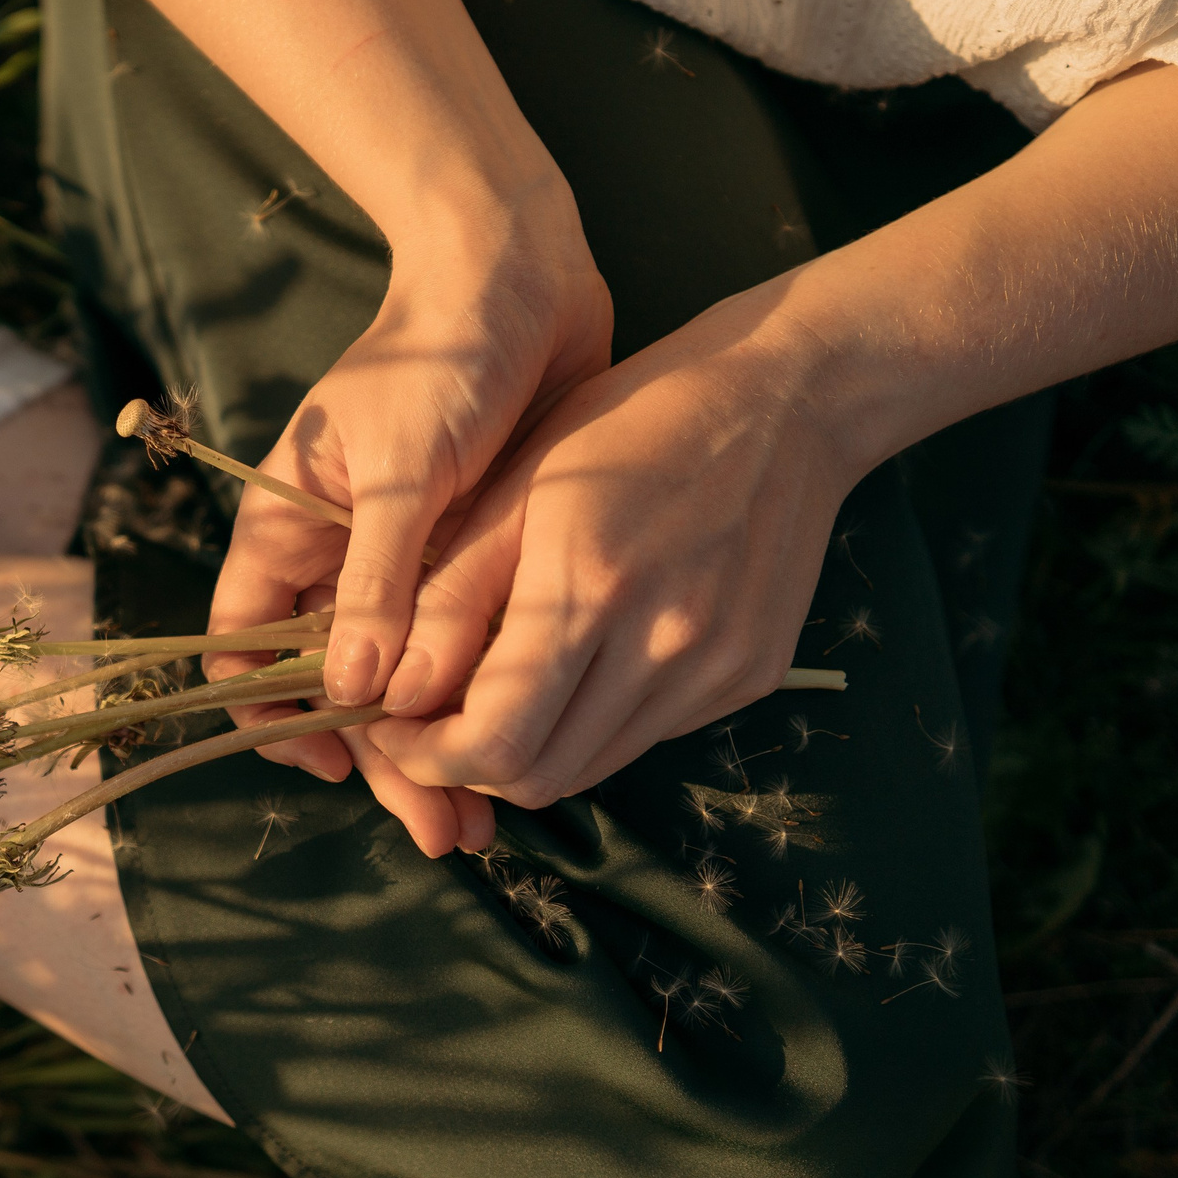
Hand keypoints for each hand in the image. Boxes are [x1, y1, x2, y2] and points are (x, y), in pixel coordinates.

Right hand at [205, 185, 612, 853]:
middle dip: (385, 762)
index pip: (247, 648)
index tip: (341, 764)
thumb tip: (355, 696)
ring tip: (490, 819)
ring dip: (440, 744)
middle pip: (338, 686)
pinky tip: (525, 740)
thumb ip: (379, 584)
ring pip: (405, 678)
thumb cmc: (442, 353)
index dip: (279, 718)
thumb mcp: (405, 473)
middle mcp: (338, 553)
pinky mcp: (473, 549)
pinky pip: (466, 645)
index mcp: (288, 526)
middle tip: (446, 832)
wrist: (520, 268)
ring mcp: (408, 555)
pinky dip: (485, 697)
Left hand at [363, 283, 854, 806]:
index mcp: (589, 588)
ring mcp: (715, 670)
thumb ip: (451, 600)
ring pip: (592, 768)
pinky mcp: (750, 678)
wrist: (785, 400)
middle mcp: (663, 645)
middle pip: (540, 777)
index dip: (426, 756)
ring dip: (529, 750)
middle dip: (467, 765)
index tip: (392, 727)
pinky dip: (592, 725)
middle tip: (429, 720)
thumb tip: (395, 694)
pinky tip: (575, 667)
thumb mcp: (515, 488)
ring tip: (492, 694)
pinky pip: (646, 737)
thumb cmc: (628, 424)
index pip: (494, 742)